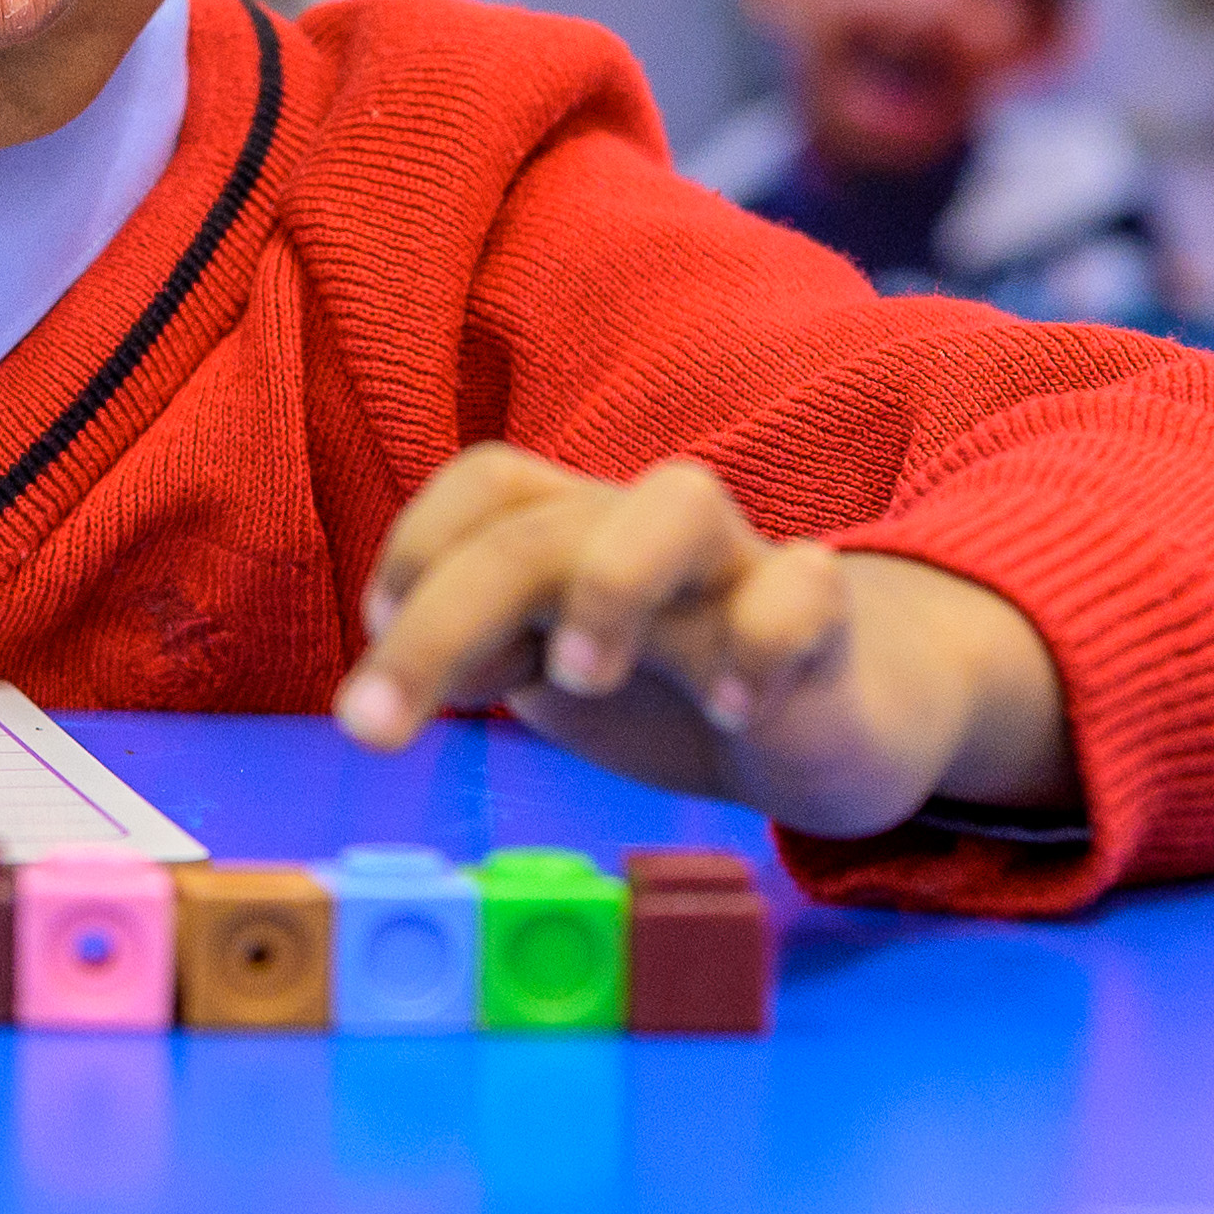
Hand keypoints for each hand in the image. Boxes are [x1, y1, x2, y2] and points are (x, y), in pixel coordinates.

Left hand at [328, 447, 1075, 837]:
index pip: (484, 484)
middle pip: (534, 527)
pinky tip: (732, 712)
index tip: (377, 641)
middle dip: (440, 621)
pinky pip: (806, 590)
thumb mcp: (558, 672)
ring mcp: (737, 568)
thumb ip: (481, 659)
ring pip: (679, 500)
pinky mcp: (825, 623)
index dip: (418, 546)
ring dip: (611, 581)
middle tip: (373, 729)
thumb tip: (380, 690)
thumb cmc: (676, 676)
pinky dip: (761, 643)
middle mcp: (643, 531)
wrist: (840, 712)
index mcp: (575, 532)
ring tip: (581, 678)